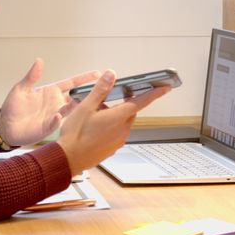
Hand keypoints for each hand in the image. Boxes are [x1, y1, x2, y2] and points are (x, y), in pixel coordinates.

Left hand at [0, 58, 100, 146]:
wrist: (6, 126)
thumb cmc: (13, 107)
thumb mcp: (21, 88)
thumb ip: (32, 76)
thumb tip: (39, 61)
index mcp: (50, 91)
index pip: (71, 83)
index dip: (83, 78)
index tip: (97, 73)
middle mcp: (55, 103)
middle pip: (75, 97)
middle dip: (88, 94)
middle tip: (103, 90)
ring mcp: (53, 115)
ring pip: (70, 110)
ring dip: (77, 106)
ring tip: (87, 101)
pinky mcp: (47, 127)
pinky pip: (55, 122)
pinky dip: (57, 119)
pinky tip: (59, 115)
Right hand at [56, 70, 171, 174]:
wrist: (69, 159)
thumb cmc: (75, 134)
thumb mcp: (85, 107)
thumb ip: (100, 90)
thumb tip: (111, 75)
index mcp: (117, 117)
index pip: (141, 102)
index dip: (154, 93)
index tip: (165, 88)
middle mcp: (122, 130)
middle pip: (130, 111)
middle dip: (124, 102)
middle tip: (112, 96)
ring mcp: (118, 140)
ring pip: (123, 122)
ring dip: (116, 115)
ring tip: (96, 113)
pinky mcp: (113, 147)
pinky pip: (117, 132)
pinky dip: (111, 126)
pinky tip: (95, 126)